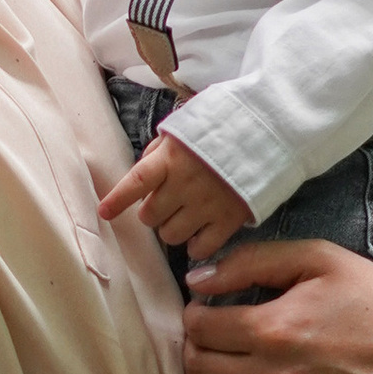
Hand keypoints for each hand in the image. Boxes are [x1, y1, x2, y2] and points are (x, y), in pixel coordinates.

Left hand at [97, 130, 253, 258]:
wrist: (268, 130)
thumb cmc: (223, 124)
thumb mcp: (185, 127)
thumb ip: (160, 152)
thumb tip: (142, 178)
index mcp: (172, 157)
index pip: (136, 182)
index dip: (117, 199)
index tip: (104, 212)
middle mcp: (185, 184)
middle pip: (150, 216)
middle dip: (153, 211)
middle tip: (166, 201)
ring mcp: (207, 205)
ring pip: (170, 236)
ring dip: (171, 228)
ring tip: (184, 215)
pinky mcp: (229, 220)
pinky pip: (200, 248)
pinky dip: (195, 245)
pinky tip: (200, 232)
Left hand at [180, 242, 372, 373]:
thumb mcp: (316, 258)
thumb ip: (250, 261)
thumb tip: (195, 280)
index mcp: (275, 329)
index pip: (200, 327)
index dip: (196, 316)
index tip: (208, 314)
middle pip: (199, 368)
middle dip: (196, 349)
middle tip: (212, 342)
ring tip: (216, 372)